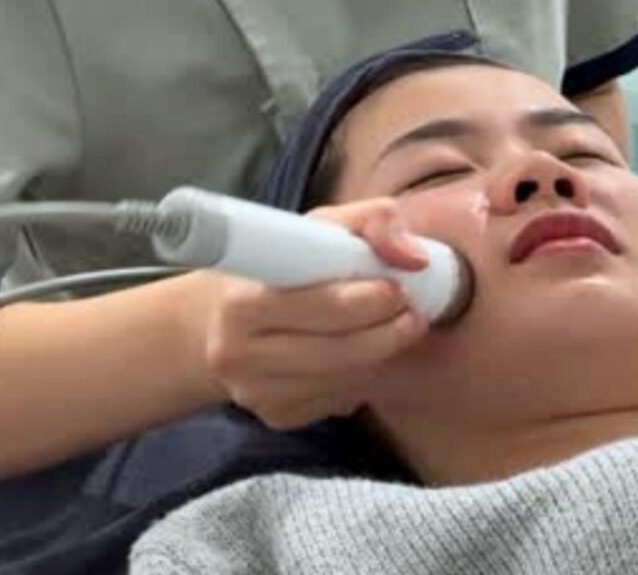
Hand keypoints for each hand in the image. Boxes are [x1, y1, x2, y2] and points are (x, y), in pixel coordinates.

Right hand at [189, 199, 430, 429]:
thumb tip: (414, 257)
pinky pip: (336, 400)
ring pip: (341, 380)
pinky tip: (362, 353)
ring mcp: (253, 392)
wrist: (222, 318)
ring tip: (399, 327)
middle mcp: (236, 353)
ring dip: (379, 355)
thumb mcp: (319, 226)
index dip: (360, 301)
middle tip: (414, 312)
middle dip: (385, 331)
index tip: (395, 289)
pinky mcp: (273, 416)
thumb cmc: (280, 266)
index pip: (313, 307)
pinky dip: (360, 377)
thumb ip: (371, 221)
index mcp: (240, 301)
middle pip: (334, 351)